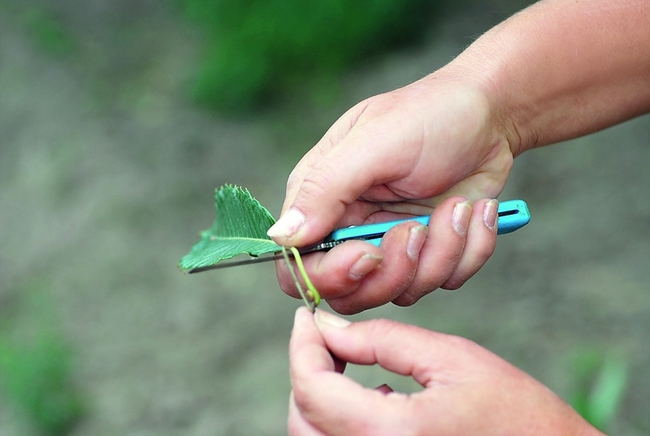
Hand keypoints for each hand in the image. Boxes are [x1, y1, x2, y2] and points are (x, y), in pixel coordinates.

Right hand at [270, 74, 512, 313]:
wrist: (490, 115)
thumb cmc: (429, 114)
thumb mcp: (374, 142)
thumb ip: (324, 189)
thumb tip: (281, 237)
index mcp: (323, 200)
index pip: (300, 267)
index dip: (331, 276)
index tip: (369, 254)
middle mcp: (352, 229)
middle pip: (352, 293)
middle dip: (394, 271)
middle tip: (417, 229)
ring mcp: (393, 245)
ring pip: (403, 292)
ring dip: (442, 252)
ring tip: (458, 206)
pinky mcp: (432, 252)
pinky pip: (446, 280)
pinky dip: (470, 249)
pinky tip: (475, 210)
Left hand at [289, 308, 599, 435]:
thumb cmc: (518, 416)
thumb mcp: (451, 358)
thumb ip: (383, 340)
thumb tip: (330, 327)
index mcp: (390, 434)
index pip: (311, 389)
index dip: (302, 345)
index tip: (306, 316)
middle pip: (303, 418)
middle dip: (307, 370)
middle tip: (328, 336)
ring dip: (319, 397)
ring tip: (349, 363)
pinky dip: (337, 422)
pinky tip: (374, 398)